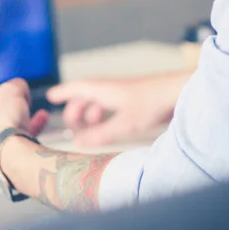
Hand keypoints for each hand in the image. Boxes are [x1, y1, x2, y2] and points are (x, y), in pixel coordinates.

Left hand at [0, 78, 48, 167]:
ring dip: (11, 119)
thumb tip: (18, 86)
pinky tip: (40, 121)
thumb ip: (14, 85)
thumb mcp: (11, 92)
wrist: (18, 158)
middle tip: (6, 100)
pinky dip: (23, 132)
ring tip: (29, 110)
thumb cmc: (6, 125)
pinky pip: (10, 143)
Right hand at [46, 72, 188, 146]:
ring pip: (98, 99)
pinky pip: (110, 103)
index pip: (76, 87)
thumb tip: (78, 142)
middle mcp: (111, 87)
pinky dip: (103, 113)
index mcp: (104, 89)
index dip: (62, 92)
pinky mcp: (133, 97)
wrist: (178, 91)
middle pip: (85, 94)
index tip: (50, 97)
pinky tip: (109, 124)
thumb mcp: (125, 124)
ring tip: (89, 129)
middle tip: (72, 126)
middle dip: (75, 108)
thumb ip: (101, 135)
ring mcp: (123, 91)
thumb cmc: (153, 103)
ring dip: (90, 112)